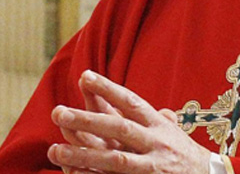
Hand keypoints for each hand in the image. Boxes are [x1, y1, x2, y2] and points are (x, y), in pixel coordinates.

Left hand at [48, 70, 212, 173]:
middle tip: (58, 112)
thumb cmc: (184, 153)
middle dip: (87, 120)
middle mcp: (155, 142)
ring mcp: (152, 165)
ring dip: (82, 155)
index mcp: (158, 124)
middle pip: (119, 128)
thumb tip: (134, 104)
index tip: (85, 76)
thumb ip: (153, 118)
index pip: (132, 102)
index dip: (109, 89)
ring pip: (113, 159)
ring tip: (53, 150)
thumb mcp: (172, 131)